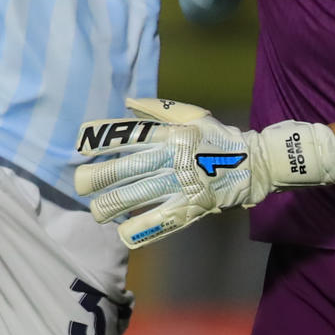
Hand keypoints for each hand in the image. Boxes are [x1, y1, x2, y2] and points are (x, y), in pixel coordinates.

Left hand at [74, 97, 334, 247]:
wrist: (254, 163)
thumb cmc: (218, 137)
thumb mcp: (191, 114)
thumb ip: (156, 109)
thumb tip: (126, 101)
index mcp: (171, 133)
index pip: (131, 135)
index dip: (102, 140)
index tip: (80, 146)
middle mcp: (173, 157)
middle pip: (129, 167)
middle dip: (99, 177)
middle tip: (80, 184)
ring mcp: (182, 184)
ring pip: (139, 196)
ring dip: (113, 205)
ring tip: (96, 211)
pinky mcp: (192, 206)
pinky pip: (162, 220)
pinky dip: (141, 229)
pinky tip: (123, 234)